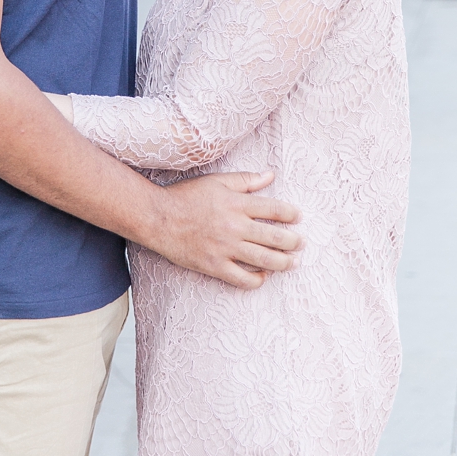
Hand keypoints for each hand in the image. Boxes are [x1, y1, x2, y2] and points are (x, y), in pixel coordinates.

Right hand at [147, 171, 302, 289]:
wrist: (156, 217)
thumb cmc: (185, 196)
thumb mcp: (215, 181)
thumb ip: (245, 180)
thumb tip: (270, 175)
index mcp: (236, 204)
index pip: (275, 210)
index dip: (291, 214)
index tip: (297, 217)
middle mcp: (234, 227)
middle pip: (276, 238)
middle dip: (294, 242)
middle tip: (300, 244)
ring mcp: (225, 248)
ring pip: (265, 260)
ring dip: (284, 263)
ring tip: (292, 262)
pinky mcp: (214, 265)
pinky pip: (243, 279)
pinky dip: (258, 279)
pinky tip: (263, 275)